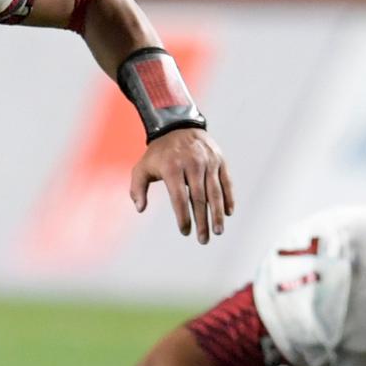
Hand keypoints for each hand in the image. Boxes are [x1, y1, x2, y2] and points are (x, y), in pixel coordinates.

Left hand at [130, 129, 233, 243]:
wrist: (178, 126)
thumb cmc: (158, 153)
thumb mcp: (142, 167)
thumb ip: (137, 188)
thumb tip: (140, 208)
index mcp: (172, 167)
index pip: (179, 198)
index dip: (183, 216)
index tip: (185, 232)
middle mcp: (192, 164)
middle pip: (199, 198)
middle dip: (202, 221)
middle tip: (203, 240)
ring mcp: (208, 162)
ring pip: (215, 192)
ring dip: (218, 214)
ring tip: (218, 231)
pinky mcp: (219, 160)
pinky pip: (226, 182)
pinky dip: (228, 197)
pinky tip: (228, 213)